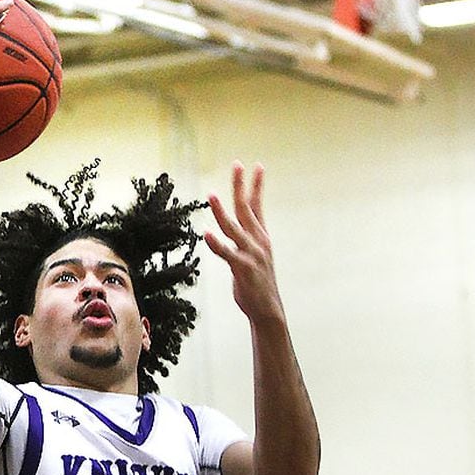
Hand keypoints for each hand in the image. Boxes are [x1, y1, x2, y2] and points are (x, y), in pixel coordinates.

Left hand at [204, 163, 285, 327]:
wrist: (267, 310)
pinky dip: (217, 243)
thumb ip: (244, 242)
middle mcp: (258, 242)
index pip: (258, 206)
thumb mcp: (254, 257)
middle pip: (247, 209)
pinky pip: (227, 253)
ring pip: (234, 227)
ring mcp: (251, 254)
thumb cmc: (257, 284)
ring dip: (222, 211)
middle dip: (241, 186)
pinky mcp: (243, 268)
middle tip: (237, 165)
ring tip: (212, 195)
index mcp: (261, 237)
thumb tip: (232, 233)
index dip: (256, 186)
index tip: (256, 166)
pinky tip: (206, 233)